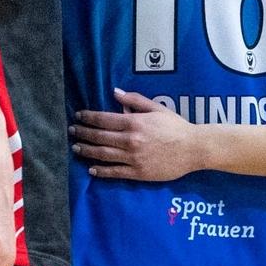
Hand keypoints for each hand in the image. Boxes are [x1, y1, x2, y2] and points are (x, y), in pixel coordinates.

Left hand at [70, 89, 204, 182]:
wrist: (193, 149)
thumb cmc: (176, 127)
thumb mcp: (157, 109)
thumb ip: (135, 100)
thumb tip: (115, 93)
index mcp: (134, 122)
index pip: (103, 119)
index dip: (88, 117)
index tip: (78, 116)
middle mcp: (130, 140)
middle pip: (99, 137)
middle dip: (83, 133)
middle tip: (72, 131)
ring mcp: (133, 158)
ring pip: (103, 155)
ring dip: (87, 151)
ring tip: (76, 148)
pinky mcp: (138, 172)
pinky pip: (115, 172)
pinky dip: (101, 171)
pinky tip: (91, 169)